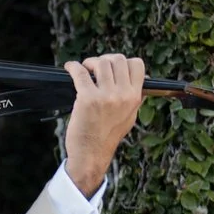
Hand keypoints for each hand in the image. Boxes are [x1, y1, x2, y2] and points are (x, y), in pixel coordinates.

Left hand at [62, 54, 147, 194]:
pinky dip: (73, 67)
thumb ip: (136, 97)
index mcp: (134, 98)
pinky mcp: (87, 99)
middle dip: (104, 60)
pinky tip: (70, 68)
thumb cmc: (108, 135)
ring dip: (90, 63)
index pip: (137, 65)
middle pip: (117, 60)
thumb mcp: (130, 116)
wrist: (91, 154)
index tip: (113, 66)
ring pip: (100, 63)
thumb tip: (143, 79)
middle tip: (95, 68)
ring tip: (84, 70)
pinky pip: (80, 73)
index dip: (124, 61)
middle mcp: (123, 95)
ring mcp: (105, 97)